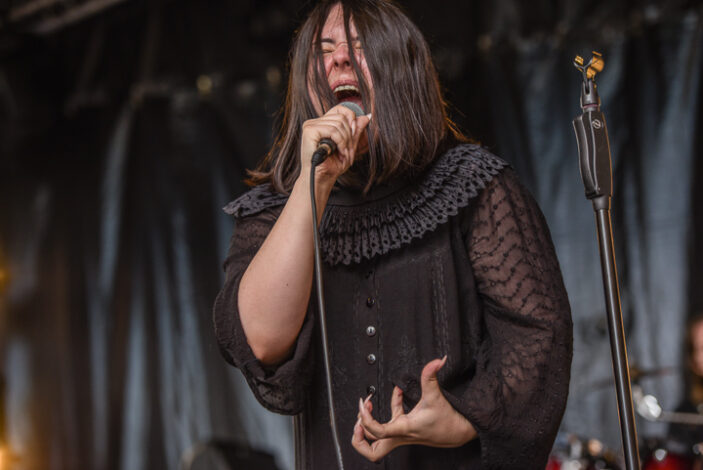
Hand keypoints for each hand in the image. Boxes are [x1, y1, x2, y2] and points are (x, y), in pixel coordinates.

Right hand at [299, 103, 370, 186]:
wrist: (322, 178)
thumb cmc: (332, 165)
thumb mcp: (349, 145)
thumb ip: (356, 130)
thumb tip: (367, 116)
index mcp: (322, 123)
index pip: (340, 109)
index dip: (351, 118)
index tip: (354, 133)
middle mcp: (314, 122)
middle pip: (341, 117)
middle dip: (350, 135)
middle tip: (348, 150)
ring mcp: (310, 126)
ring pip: (338, 124)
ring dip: (346, 141)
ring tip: (344, 153)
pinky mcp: (309, 131)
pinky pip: (332, 130)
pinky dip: (340, 142)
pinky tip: (339, 151)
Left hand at [351, 356, 476, 462]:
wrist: (459, 431)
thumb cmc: (448, 420)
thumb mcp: (436, 396)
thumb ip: (431, 376)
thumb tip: (436, 361)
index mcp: (404, 429)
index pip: (378, 432)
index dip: (367, 419)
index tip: (364, 404)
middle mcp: (400, 434)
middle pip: (372, 451)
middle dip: (359, 438)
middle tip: (358, 419)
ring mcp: (401, 433)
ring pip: (377, 441)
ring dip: (367, 426)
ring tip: (366, 408)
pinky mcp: (406, 427)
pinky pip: (391, 421)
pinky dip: (389, 407)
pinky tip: (397, 392)